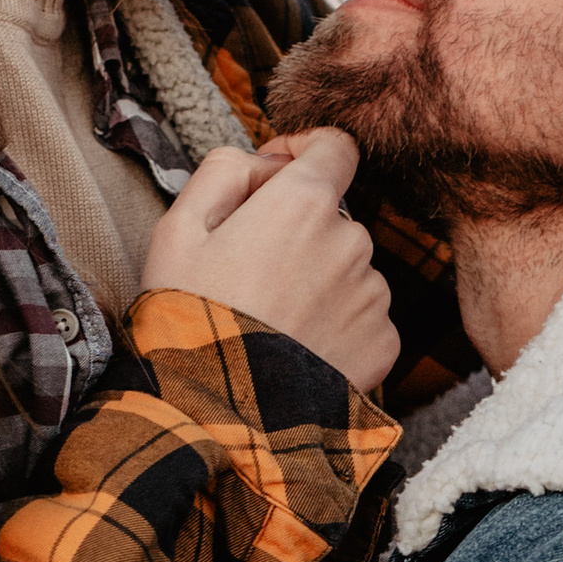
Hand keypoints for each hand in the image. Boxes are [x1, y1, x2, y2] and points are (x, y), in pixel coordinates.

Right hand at [143, 131, 399, 395]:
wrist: (219, 415)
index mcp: (303, 202)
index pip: (334, 146)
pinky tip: (295, 348)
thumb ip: (224, 172)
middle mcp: (352, 239)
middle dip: (298, 230)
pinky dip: (335, 326)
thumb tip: (264, 164)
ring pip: (348, 268)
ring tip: (270, 320)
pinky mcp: (384, 341)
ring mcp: (373, 293)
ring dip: (318, 281)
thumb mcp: (178, 228)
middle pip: (333, 215)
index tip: (274, 175)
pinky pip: (362, 317)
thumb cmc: (189, 317)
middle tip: (249, 273)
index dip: (302, 151)